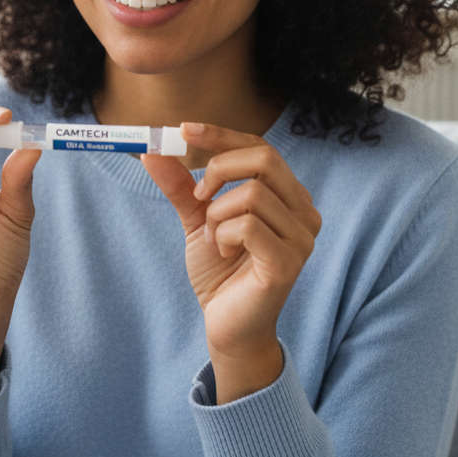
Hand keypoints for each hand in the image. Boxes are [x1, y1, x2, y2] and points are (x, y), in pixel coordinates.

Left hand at [141, 123, 320, 402]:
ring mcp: (301, 238)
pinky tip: (223, 253)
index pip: (260, 147)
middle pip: (265, 157)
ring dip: (217, 214)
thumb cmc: (219, 272)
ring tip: (214, 239)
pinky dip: (222, 235)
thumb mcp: (197, 220)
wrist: (226, 326)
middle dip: (219, 167)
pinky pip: (247, 226)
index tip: (183, 130)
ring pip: (252, 194)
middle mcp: (304, 212)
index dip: (221, 135)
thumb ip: (181, 186)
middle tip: (197, 195)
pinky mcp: (288, 263)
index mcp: (289, 196)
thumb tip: (153, 152)